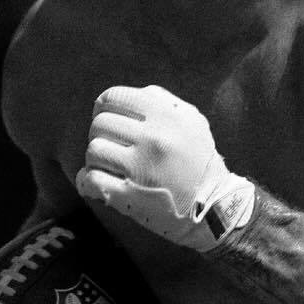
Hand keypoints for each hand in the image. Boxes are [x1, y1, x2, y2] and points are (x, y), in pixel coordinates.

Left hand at [75, 84, 255, 251]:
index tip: (111, 123)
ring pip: (93, 150)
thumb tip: (115, 99)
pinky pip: (90, 180)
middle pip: (100, 124)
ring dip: (95, 160)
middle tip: (112, 148)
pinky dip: (86, 182)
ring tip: (108, 167)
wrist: (217, 207)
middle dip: (102, 136)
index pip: (112, 97)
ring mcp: (141, 168)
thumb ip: (159, 102)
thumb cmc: (199, 161)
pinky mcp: (130, 196)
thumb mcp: (190, 120)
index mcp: (167, 114)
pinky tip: (94, 184)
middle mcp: (155, 138)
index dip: (104, 108)